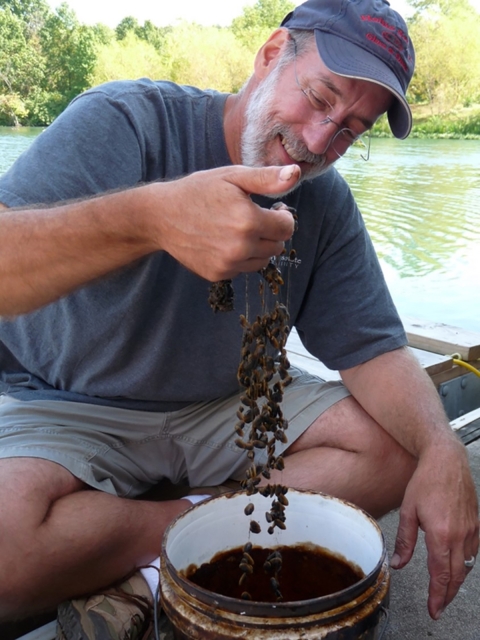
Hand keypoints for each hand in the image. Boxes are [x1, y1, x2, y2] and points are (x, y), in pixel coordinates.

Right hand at [145, 164, 300, 280]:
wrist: (162, 216)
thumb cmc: (198, 191)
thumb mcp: (232, 176)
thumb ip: (267, 178)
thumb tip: (296, 173)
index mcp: (249, 220)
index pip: (287, 227)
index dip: (282, 216)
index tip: (271, 208)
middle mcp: (241, 247)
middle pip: (277, 246)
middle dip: (271, 232)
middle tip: (251, 218)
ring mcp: (229, 264)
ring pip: (263, 261)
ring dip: (258, 247)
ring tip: (238, 230)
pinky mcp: (218, 274)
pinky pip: (243, 269)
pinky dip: (240, 258)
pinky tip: (223, 242)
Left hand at [391, 440, 478, 618]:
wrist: (447, 460)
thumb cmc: (425, 481)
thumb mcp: (408, 510)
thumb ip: (405, 540)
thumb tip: (398, 563)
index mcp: (441, 534)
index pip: (441, 574)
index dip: (437, 595)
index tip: (434, 609)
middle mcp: (460, 535)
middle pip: (457, 575)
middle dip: (448, 595)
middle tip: (438, 607)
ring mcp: (471, 530)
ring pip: (467, 565)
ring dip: (456, 581)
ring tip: (445, 590)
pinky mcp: (476, 524)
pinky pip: (473, 551)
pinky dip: (465, 563)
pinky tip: (456, 565)